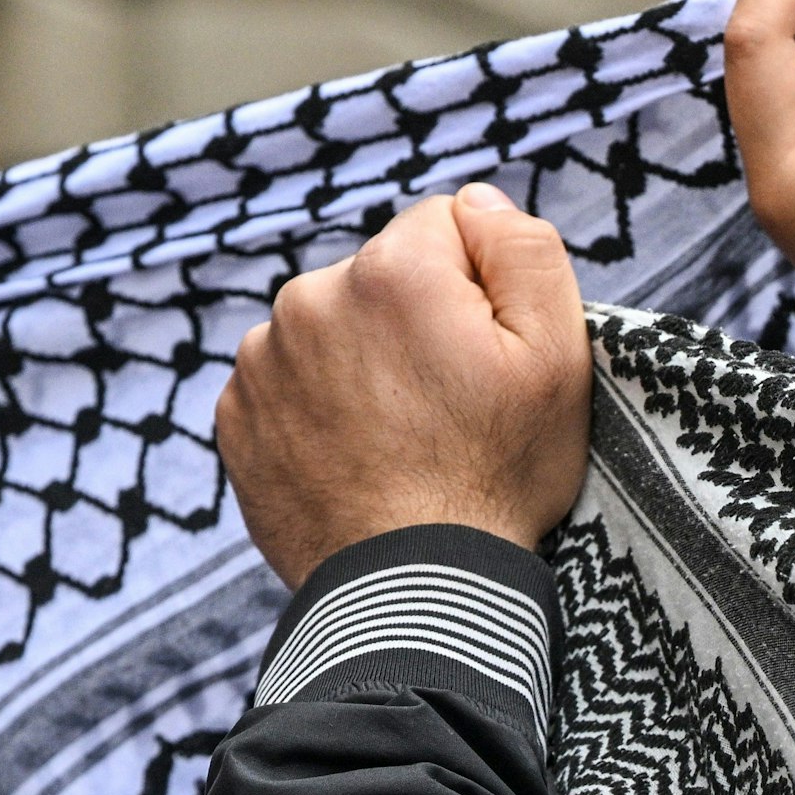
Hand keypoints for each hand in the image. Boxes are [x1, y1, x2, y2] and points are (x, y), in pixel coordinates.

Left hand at [216, 184, 590, 589]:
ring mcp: (262, 361)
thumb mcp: (559, 356)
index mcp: (392, 270)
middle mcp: (310, 297)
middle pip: (382, 278)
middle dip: (413, 324)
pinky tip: (356, 458)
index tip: (484, 358)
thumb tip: (477, 201)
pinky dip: (318, 410)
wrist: (412, 592)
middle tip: (446, 408)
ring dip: (362, 364)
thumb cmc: (496, 478)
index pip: (444, 229)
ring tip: (400, 440)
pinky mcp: (235, 417)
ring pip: (332, 329)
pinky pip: (287, 383)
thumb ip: (525, 249)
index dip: (478, 291)